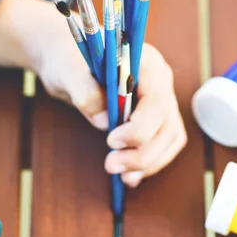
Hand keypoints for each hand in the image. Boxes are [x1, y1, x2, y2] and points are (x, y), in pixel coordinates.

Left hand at [0, 0, 186, 187]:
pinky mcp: (155, 118)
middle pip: (166, 124)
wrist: (67, 61)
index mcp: (147, 63)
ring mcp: (161, 100)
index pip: (157, 100)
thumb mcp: (68, 70)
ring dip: (148, 162)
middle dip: (142, 152)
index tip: (111, 140)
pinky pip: (163, 145)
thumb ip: (85, 90)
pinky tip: (130, 175)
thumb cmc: (68, 60)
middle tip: (111, 165)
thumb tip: (104, 121)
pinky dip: (150, 163)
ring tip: (122, 176)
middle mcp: (161, 82)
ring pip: (169, 138)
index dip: (139, 127)